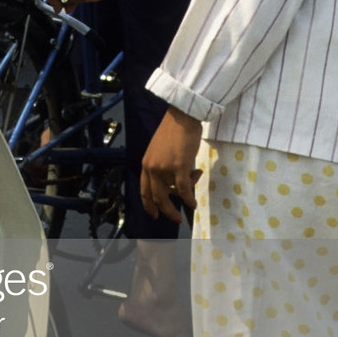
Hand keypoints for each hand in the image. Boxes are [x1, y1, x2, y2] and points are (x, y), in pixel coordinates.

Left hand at [141, 107, 203, 222]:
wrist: (182, 117)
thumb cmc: (175, 131)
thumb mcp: (162, 151)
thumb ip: (166, 167)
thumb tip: (181, 183)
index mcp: (146, 164)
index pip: (144, 191)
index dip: (148, 205)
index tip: (154, 215)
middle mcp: (152, 168)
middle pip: (156, 198)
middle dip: (166, 211)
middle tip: (176, 219)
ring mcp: (164, 168)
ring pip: (173, 194)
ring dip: (184, 198)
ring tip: (192, 196)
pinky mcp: (178, 167)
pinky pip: (184, 190)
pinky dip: (189, 199)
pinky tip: (193, 204)